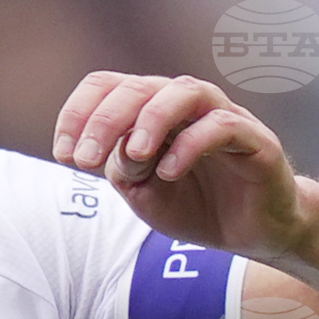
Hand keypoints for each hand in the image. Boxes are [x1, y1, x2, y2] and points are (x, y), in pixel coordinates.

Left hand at [52, 72, 315, 260]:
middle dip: (103, 121)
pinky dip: (190, 145)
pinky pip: (221, 126)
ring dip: (150, 120)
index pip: (106, 85)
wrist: (253, 232)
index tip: (63, 155)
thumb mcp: (143, 192)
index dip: (78, 113)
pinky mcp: (255, 138)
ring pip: (182, 92)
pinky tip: (169, 172)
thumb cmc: (193, 203)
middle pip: (137, 87)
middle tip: (85, 160)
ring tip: (133, 155)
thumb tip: (103, 148)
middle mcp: (183, 102)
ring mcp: (221, 115)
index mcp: (150, 108)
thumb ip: (121, 168)